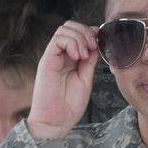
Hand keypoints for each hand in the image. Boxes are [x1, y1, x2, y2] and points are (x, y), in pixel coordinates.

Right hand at [26, 20, 99, 139]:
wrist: (56, 121)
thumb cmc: (69, 106)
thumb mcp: (86, 79)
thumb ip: (90, 61)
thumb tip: (97, 45)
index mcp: (71, 59)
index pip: (79, 33)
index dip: (91, 33)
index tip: (101, 44)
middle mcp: (61, 55)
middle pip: (71, 26)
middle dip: (86, 32)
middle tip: (93, 47)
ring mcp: (53, 56)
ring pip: (64, 29)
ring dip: (79, 37)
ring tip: (84, 55)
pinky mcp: (46, 60)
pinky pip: (57, 39)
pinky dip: (71, 42)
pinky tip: (77, 56)